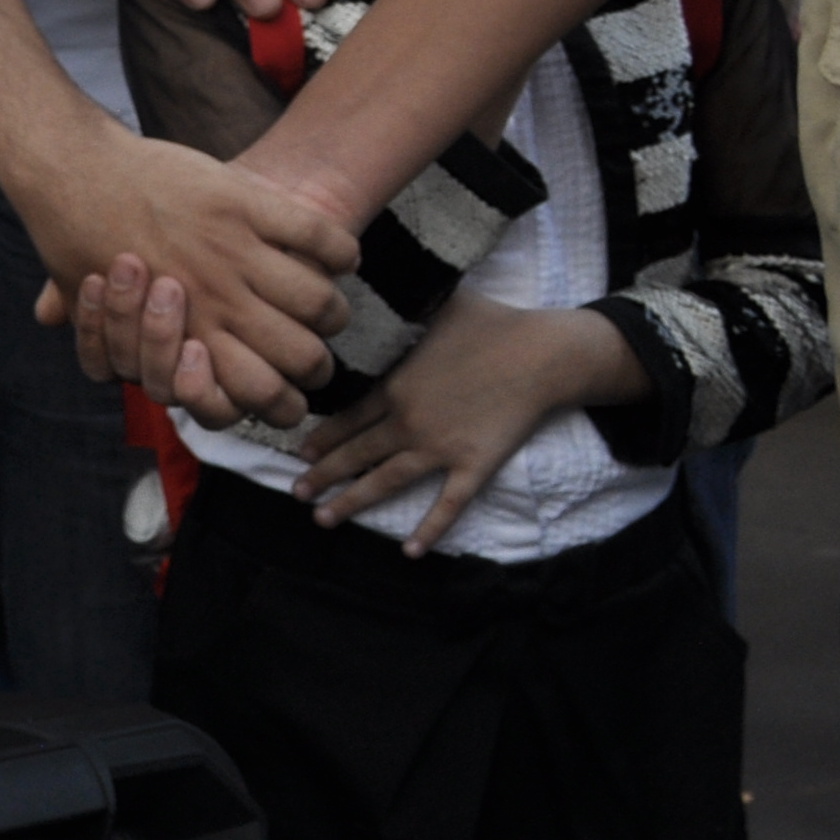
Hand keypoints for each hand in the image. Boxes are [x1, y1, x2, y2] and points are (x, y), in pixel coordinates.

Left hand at [15, 119, 351, 424]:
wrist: (76, 173)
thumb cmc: (81, 246)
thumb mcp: (97, 316)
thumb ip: (118, 354)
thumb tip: (142, 387)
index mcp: (185, 338)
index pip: (260, 399)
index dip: (282, 403)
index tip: (283, 387)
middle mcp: (216, 302)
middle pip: (305, 359)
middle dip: (316, 364)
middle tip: (313, 350)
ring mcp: (232, 253)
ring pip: (321, 303)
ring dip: (331, 310)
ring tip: (324, 305)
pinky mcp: (243, 203)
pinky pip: (318, 236)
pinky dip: (340, 251)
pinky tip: (338, 258)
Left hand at [290, 292, 639, 552]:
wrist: (544, 353)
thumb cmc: (492, 324)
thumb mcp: (435, 307)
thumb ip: (403, 310)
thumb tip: (374, 287)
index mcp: (395, 386)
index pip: (347, 419)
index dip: (321, 438)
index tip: (298, 453)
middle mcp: (408, 421)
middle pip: (356, 454)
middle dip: (322, 475)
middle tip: (295, 493)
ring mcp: (439, 447)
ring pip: (386, 482)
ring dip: (352, 503)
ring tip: (323, 519)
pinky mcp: (474, 465)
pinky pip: (448, 504)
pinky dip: (430, 529)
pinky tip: (410, 552)